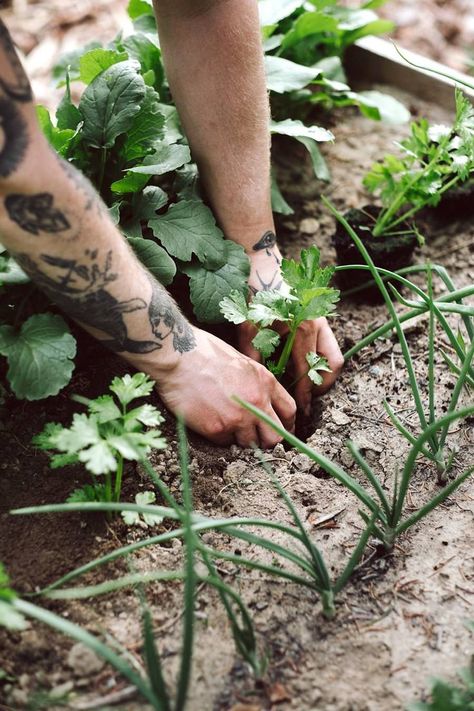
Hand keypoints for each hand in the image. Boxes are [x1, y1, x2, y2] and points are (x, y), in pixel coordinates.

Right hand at [154, 327, 295, 446]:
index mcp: (265, 382)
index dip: (286, 424)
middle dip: (267, 440)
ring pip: (250, 444)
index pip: (289, 411)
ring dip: (241, 439)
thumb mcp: (242, 362)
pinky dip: (220, 437)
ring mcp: (238, 418)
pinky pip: (226, 443)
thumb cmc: (205, 351)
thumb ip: (256, 383)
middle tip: (255, 438)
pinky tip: (210, 422)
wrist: (178, 355)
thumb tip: (262, 400)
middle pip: (276, 437)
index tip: (279, 428)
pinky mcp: (217, 429)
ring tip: (226, 425)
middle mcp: (257, 402)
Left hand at [238, 243, 343, 414]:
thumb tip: (259, 387)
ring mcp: (324, 320)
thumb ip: (254, 359)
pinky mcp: (323, 319)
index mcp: (302, 329)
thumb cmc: (255, 300)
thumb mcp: (249, 330)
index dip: (305, 395)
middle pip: (332, 366)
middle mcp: (319, 325)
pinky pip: (328, 346)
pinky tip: (301, 366)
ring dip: (323, 374)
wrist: (263, 271)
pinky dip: (319, 360)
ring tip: (305, 385)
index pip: (308, 372)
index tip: (302, 412)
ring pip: (334, 357)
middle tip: (306, 399)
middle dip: (321, 387)